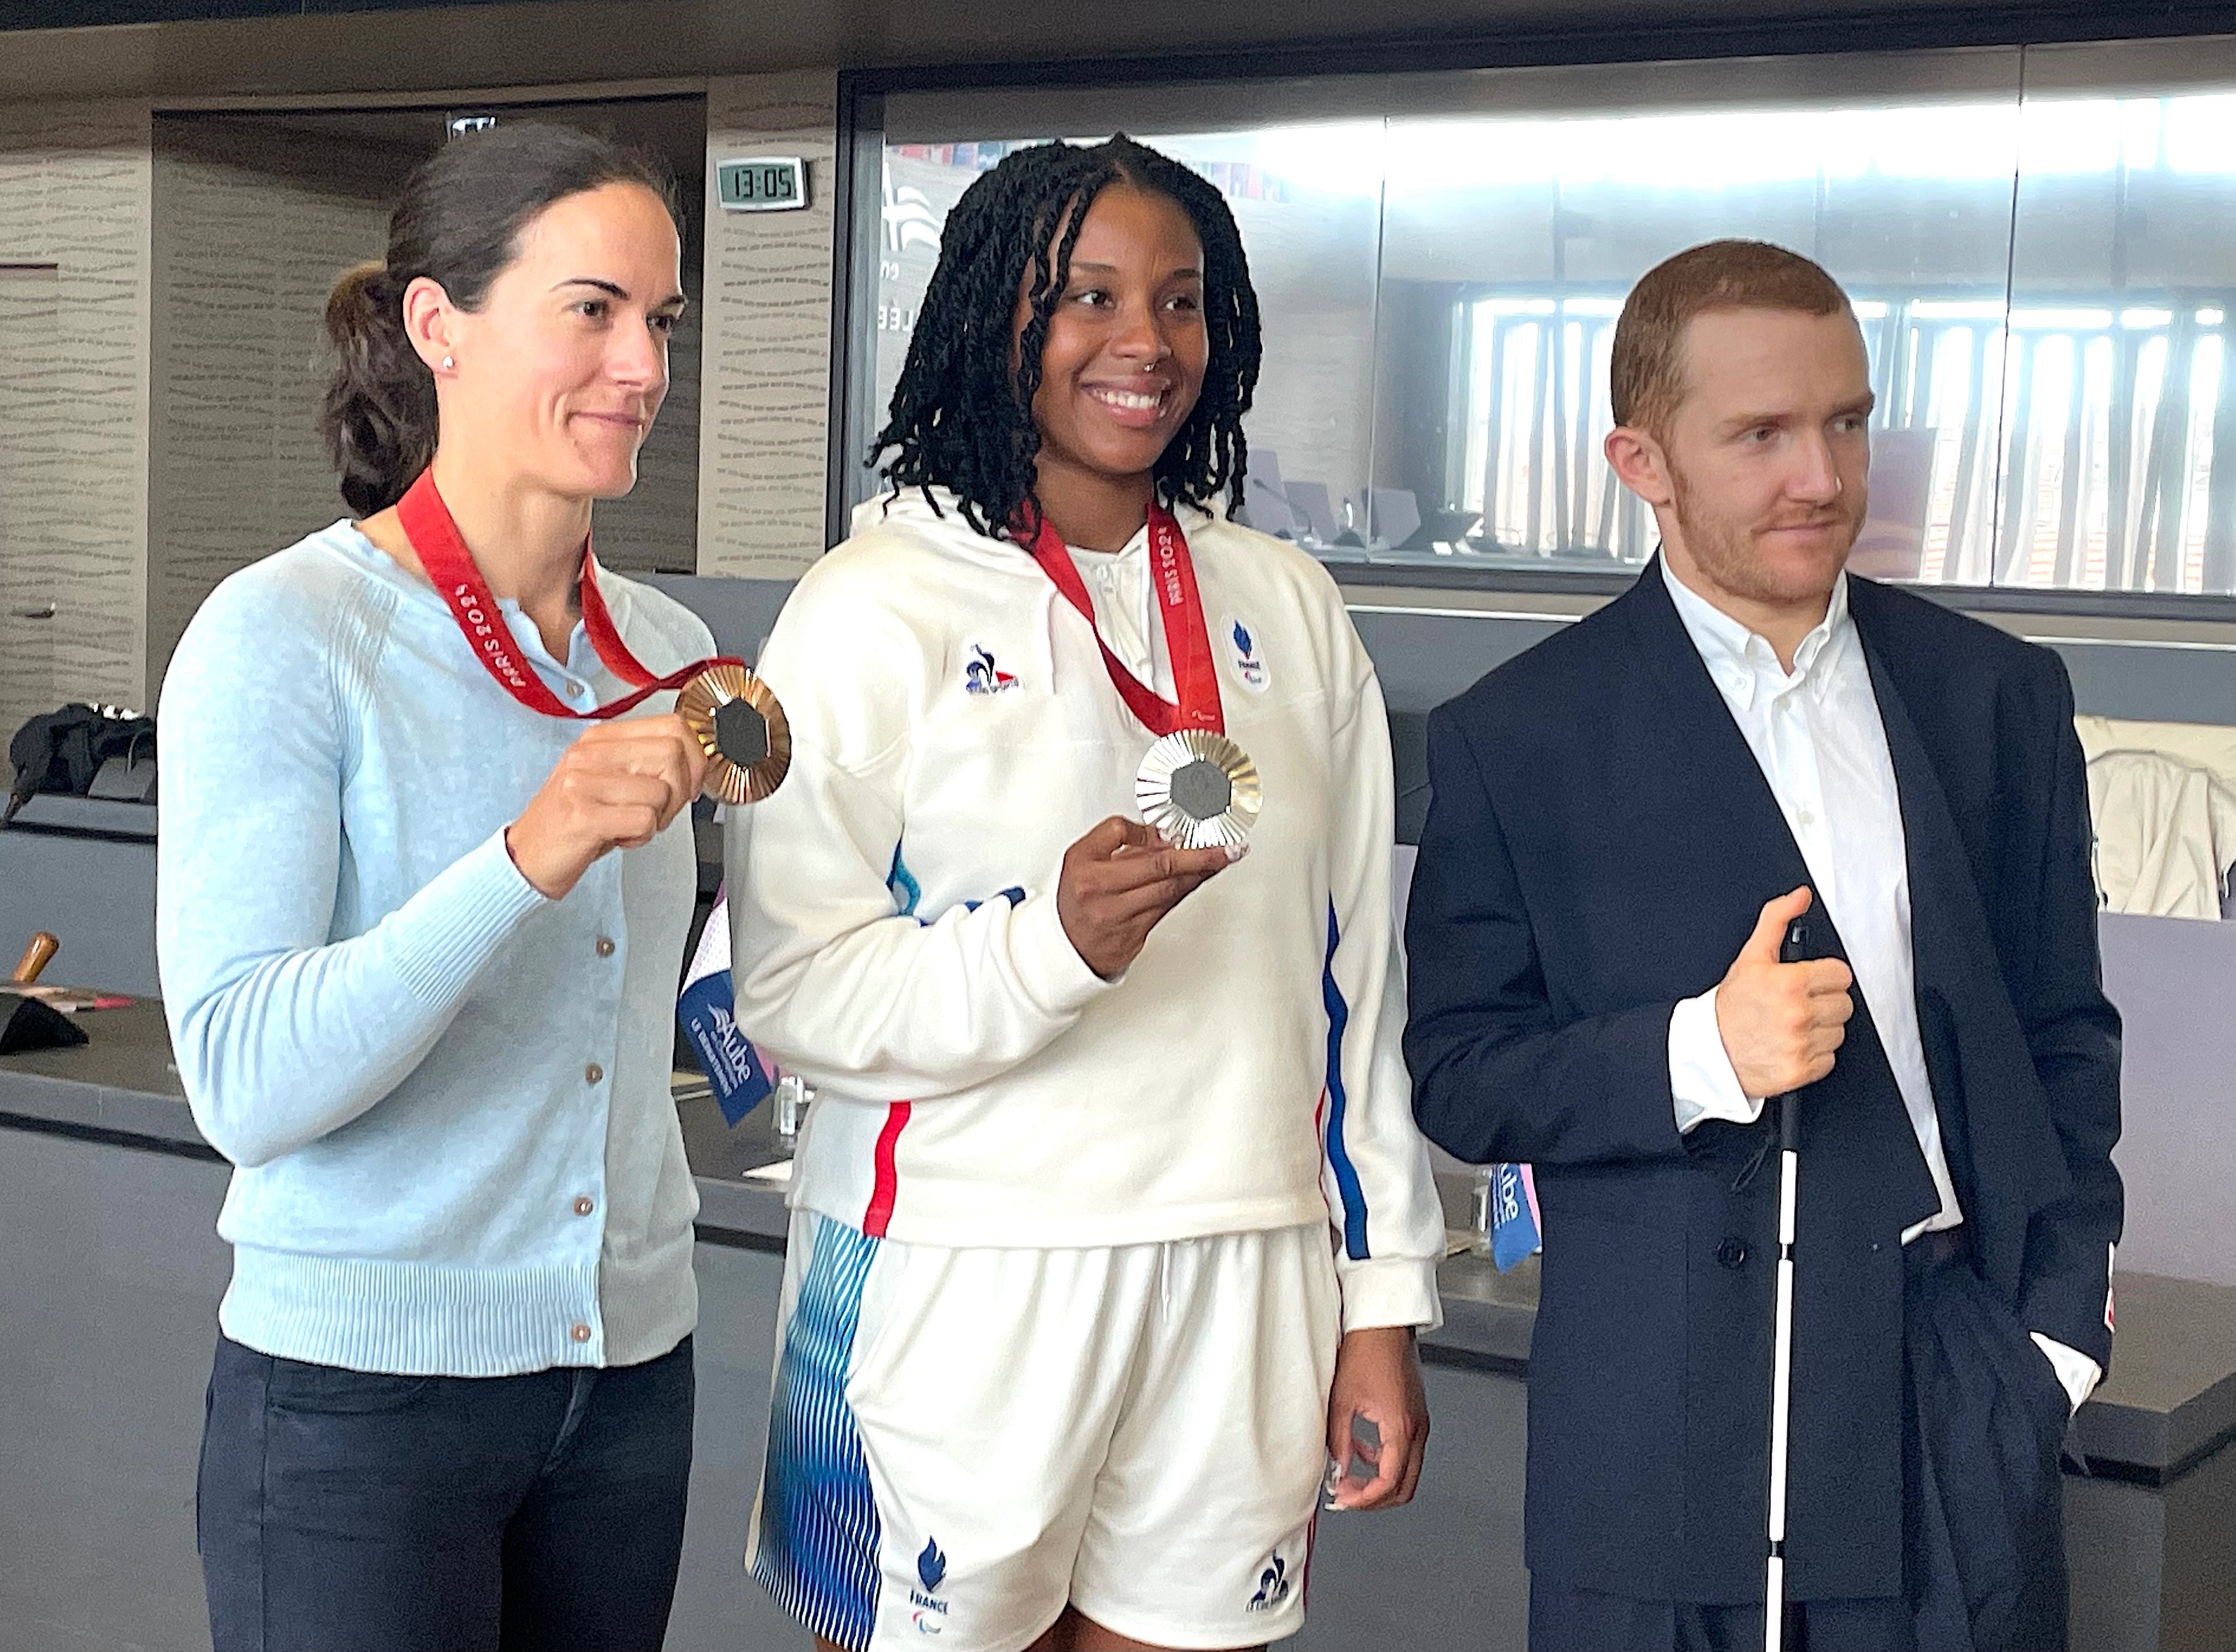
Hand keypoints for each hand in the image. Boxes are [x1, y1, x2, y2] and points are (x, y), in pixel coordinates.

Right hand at [505, 714, 706, 899]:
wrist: (526, 857)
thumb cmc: (571, 821)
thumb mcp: (608, 781)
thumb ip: (645, 764)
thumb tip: (696, 762)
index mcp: (600, 738)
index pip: (672, 725)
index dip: (695, 757)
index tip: (691, 782)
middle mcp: (590, 754)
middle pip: (673, 753)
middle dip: (681, 790)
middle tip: (661, 811)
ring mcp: (584, 782)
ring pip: (661, 791)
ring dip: (657, 819)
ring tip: (629, 825)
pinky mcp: (583, 815)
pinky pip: (644, 820)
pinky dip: (642, 837)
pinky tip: (619, 838)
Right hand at [1055, 816, 1238, 978]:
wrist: (1067, 947)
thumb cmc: (1078, 900)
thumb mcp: (1083, 861)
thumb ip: (1120, 844)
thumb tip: (1163, 834)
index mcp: (1084, 864)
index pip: (1118, 831)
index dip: (1148, 829)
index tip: (1170, 830)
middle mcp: (1099, 888)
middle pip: (1157, 864)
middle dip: (1197, 854)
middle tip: (1225, 847)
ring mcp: (1118, 913)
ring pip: (1169, 888)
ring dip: (1200, 872)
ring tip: (1222, 858)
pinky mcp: (1134, 933)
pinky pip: (1168, 906)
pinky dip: (1187, 889)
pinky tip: (1202, 878)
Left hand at [1324, 1325, 1428, 1510]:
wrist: (1383, 1324)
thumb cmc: (1367, 1350)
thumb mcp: (1342, 1400)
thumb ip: (1340, 1441)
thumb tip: (1338, 1468)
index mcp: (1400, 1427)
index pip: (1389, 1482)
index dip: (1365, 1499)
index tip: (1344, 1499)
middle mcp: (1416, 1428)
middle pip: (1405, 1486)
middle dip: (1374, 1498)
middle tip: (1347, 1496)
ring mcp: (1419, 1422)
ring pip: (1407, 1472)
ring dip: (1379, 1481)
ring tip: (1350, 1477)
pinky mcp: (1414, 1415)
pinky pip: (1405, 1452)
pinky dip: (1385, 1462)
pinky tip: (1362, 1452)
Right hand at [1714, 886, 1853, 1099]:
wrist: (1709, 1051)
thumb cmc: (1730, 1006)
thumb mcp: (1751, 957)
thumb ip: (1777, 920)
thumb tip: (1799, 896)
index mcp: (1789, 983)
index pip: (1841, 975)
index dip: (1825, 977)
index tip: (1810, 982)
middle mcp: (1797, 1014)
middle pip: (1844, 1004)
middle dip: (1824, 1002)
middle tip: (1799, 1004)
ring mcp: (1800, 1044)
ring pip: (1838, 1032)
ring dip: (1821, 1029)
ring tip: (1794, 1025)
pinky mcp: (1801, 1070)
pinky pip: (1829, 1059)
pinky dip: (1814, 1055)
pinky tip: (1793, 1045)